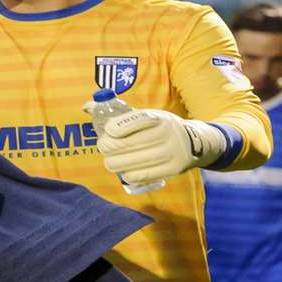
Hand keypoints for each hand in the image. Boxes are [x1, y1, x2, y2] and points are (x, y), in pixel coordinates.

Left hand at [93, 106, 226, 186]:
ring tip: (111, 160)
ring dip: (113, 162)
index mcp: (159, 118)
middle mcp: (166, 134)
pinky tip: (125, 170)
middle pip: (126, 145)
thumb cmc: (160, 128)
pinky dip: (127, 174)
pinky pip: (140, 175)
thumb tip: (86, 106)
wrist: (195, 142)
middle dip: (107, 147)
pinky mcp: (172, 169)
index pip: (135, 121)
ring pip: (129, 162)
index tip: (108, 131)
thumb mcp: (147, 115)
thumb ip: (119, 112)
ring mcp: (170, 153)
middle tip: (104, 147)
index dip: (116, 127)